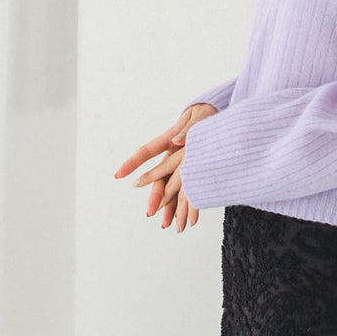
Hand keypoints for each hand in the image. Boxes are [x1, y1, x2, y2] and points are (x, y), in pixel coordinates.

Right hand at [113, 103, 218, 231]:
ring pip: (172, 187)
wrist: (217, 111)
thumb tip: (177, 140)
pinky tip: (185, 218)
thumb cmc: (206, 111)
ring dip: (170, 206)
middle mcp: (172, 154)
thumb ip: (187, 129)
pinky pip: (187, 188)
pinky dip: (186, 204)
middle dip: (156, 196)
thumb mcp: (198, 117)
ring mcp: (181, 163)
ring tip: (167, 225)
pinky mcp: (192, 169)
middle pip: (160, 177)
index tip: (119, 174)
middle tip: (150, 212)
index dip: (132, 163)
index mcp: (169, 139)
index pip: (146, 152)